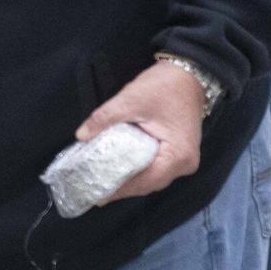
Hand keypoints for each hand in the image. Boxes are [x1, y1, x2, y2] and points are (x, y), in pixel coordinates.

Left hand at [74, 60, 205, 203]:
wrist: (190, 74)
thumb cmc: (164, 87)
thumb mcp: (130, 99)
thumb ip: (104, 118)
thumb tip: (80, 136)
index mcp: (177, 156)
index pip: (144, 181)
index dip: (119, 190)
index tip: (96, 195)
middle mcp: (185, 164)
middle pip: (149, 184)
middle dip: (122, 189)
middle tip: (94, 191)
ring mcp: (184, 160)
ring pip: (153, 178)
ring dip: (129, 182)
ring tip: (102, 184)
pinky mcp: (179, 153)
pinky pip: (156, 169)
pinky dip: (138, 172)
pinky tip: (118, 171)